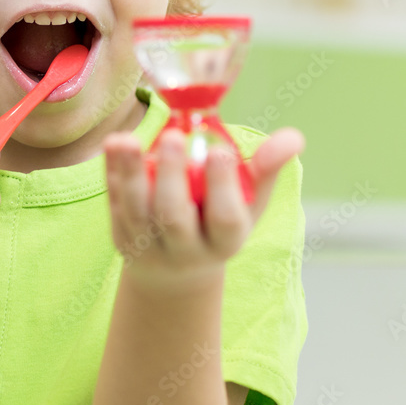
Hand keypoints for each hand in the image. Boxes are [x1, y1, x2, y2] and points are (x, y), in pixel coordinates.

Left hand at [103, 126, 304, 284]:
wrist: (177, 268)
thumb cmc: (220, 220)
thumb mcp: (249, 202)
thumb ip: (267, 169)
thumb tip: (293, 137)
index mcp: (225, 242)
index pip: (225, 219)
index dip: (222, 186)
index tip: (219, 150)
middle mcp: (186, 251)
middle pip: (175, 217)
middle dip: (173, 177)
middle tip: (175, 136)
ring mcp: (149, 247)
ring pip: (137, 212)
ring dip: (131, 174)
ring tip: (128, 139)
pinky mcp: (121, 237)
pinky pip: (115, 204)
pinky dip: (112, 174)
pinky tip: (114, 144)